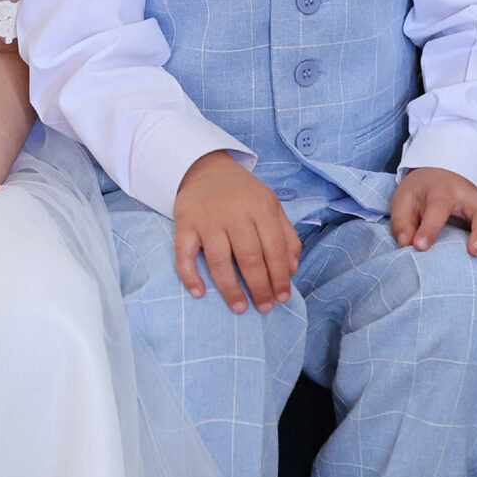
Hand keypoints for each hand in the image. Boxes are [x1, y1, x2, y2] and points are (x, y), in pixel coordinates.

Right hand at [172, 151, 300, 313]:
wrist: (205, 168)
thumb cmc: (242, 193)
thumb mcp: (270, 206)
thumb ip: (286, 235)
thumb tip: (292, 270)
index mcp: (261, 208)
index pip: (275, 249)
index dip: (280, 277)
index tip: (283, 297)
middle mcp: (234, 213)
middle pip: (250, 258)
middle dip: (260, 288)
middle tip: (265, 308)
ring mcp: (207, 219)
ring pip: (220, 261)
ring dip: (231, 289)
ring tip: (240, 308)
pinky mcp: (185, 223)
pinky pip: (185, 254)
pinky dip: (190, 276)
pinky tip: (199, 293)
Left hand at [389, 167, 476, 276]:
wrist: (438, 178)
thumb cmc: (420, 193)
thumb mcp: (403, 201)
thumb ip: (403, 222)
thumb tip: (407, 244)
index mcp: (445, 191)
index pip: (439, 207)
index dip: (430, 227)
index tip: (420, 247)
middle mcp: (472, 199)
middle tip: (476, 253)